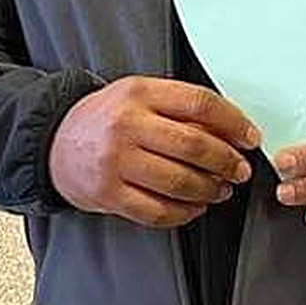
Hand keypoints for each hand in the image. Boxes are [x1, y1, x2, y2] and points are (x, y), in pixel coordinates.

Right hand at [49, 76, 259, 227]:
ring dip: (210, 189)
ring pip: (179, 181)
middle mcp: (128, 125)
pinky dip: (184, 212)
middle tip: (240, 169)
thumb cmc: (107, 117)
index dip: (233, 122)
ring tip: (221, 189)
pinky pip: (157, 210)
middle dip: (227, 161)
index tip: (249, 136)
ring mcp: (117, 161)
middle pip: (193, 145)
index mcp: (140, 92)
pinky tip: (196, 206)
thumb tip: (228, 128)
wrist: (56, 141)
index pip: (199, 103)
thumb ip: (178, 105)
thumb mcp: (139, 93)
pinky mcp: (109, 194)